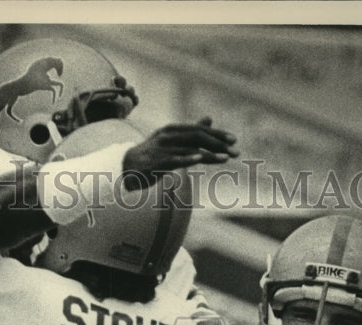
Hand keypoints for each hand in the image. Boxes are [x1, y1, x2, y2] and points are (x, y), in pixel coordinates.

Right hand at [122, 118, 237, 189]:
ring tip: (226, 158)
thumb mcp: (172, 141)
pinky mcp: (157, 162)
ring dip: (210, 154)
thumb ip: (191, 132)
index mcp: (174, 129)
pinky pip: (175, 159)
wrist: (126, 168)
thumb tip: (209, 119)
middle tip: (235, 151)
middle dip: (218, 143)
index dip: (217, 134)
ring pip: (190, 149)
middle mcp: (169, 135)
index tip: (234, 141)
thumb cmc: (152, 155)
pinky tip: (200, 159)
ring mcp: (163, 148)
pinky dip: (188, 158)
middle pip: (198, 136)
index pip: (200, 130)